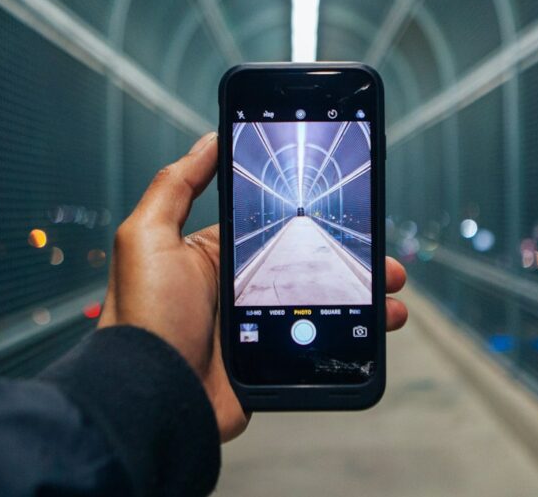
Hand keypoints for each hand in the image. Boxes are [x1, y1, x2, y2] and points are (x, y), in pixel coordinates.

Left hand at [99, 131, 408, 441]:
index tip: (344, 207)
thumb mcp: (148, 237)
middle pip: (308, 264)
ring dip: (364, 296)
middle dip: (349, 258)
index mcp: (214, 257)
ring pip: (324, 304)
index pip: (274, 226)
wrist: (153, 397)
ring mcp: (258, 328)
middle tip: (383, 256)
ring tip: (392, 292)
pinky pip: (322, 347)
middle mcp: (238, 290)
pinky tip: (378, 326)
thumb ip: (176, 184)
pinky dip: (355, 338)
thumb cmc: (144, 317)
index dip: (310, 217)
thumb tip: (208, 140)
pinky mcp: (271, 364)